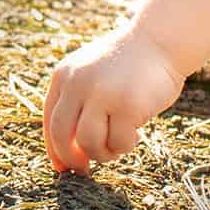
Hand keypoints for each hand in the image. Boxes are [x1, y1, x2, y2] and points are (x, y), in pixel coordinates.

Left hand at [43, 23, 184, 173]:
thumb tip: (66, 157)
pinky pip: (119, 142)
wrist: (160, 40)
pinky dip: (126, 145)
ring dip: (104, 152)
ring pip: (89, 143)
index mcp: (64, 75)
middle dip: (73, 158)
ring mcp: (102, 94)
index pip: (50, 120)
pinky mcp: (127, 105)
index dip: (55, 149)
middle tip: (85, 169)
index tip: (63, 167)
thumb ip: (77, 104)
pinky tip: (136, 133)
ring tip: (120, 142)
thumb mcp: (91, 74)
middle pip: (62, 135)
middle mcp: (78, 83)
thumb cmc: (127, 65)